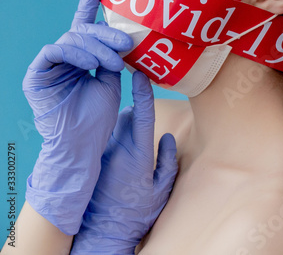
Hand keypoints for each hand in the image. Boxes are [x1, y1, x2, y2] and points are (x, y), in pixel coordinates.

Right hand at [24, 0, 132, 234]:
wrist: (82, 146)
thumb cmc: (97, 118)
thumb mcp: (110, 82)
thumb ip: (112, 58)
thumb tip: (125, 36)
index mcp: (80, 57)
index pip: (85, 24)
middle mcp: (64, 57)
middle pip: (83, 31)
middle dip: (105, 33)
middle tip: (126, 43)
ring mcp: (49, 65)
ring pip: (72, 39)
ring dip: (96, 47)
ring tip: (114, 61)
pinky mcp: (37, 74)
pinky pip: (55, 51)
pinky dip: (76, 54)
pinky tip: (91, 64)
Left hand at [71, 71, 177, 253]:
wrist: (103, 230)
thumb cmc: (136, 213)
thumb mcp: (160, 191)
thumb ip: (167, 162)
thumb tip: (166, 136)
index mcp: (138, 154)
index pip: (142, 115)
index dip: (143, 92)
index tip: (142, 73)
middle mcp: (118, 148)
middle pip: (126, 115)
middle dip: (135, 113)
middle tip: (141, 128)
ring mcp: (104, 151)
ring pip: (114, 124)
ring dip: (123, 125)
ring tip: (129, 145)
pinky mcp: (95, 156)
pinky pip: (105, 135)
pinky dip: (112, 135)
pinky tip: (116, 153)